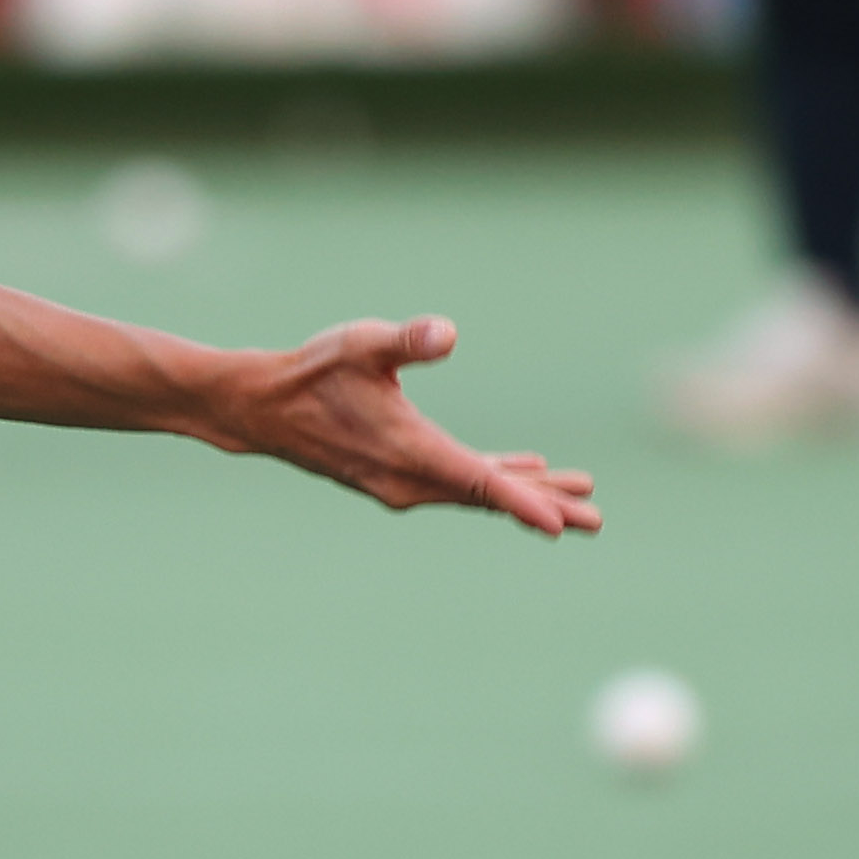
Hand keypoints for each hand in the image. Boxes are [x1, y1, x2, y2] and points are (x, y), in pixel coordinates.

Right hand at [217, 318, 600, 538]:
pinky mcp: (398, 475)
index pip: (476, 481)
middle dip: (544, 505)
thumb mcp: (360, 344)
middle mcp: (408, 479)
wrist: (261, 408)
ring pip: (476, 491)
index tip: (560, 525)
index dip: (522, 501)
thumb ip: (405, 340)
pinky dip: (494, 479)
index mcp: (408, 451)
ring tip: (578, 499)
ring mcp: (402, 483)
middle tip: (596, 518)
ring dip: (526, 494)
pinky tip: (525, 468)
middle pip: (488, 495)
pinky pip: (458, 482)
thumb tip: (445, 333)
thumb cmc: (311, 371)